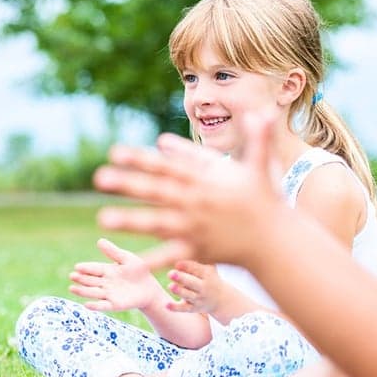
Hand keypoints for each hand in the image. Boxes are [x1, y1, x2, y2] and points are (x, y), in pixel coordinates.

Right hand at [68, 238, 164, 312]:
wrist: (150, 289)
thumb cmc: (139, 272)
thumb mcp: (127, 259)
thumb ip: (113, 252)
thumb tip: (99, 240)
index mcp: (106, 270)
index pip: (93, 269)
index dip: (85, 268)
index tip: (77, 267)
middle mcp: (104, 283)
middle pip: (90, 280)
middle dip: (81, 279)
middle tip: (72, 276)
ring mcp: (108, 294)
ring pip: (93, 292)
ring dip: (82, 291)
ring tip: (72, 289)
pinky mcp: (114, 305)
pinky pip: (103, 305)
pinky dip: (95, 306)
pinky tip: (87, 304)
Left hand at [92, 111, 284, 271]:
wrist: (278, 239)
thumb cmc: (265, 199)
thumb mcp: (259, 165)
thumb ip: (253, 138)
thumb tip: (255, 111)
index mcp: (206, 179)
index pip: (168, 166)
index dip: (141, 158)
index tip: (115, 153)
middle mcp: (198, 201)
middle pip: (157, 190)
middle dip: (128, 184)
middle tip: (99, 178)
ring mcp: (197, 227)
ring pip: (158, 222)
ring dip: (130, 221)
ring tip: (102, 219)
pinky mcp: (199, 250)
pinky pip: (170, 255)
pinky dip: (150, 261)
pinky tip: (128, 266)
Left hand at [166, 260, 224, 313]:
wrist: (222, 300)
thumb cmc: (208, 280)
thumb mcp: (206, 271)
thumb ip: (192, 266)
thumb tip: (177, 264)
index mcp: (207, 275)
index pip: (197, 270)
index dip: (186, 266)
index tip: (177, 264)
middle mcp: (204, 288)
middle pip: (193, 283)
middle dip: (182, 278)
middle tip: (171, 273)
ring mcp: (199, 299)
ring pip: (188, 296)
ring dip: (179, 291)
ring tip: (170, 286)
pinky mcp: (194, 308)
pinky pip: (185, 308)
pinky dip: (176, 307)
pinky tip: (167, 305)